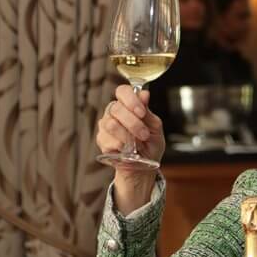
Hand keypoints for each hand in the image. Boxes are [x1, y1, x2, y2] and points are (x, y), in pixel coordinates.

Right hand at [96, 84, 164, 211]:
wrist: (144, 165)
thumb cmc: (150, 144)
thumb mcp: (155, 127)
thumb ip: (148, 111)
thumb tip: (144, 94)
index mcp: (128, 105)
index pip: (122, 91)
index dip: (131, 99)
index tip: (141, 112)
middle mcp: (114, 112)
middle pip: (116, 108)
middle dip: (133, 123)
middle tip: (145, 134)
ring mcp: (105, 125)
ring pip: (111, 124)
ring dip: (128, 135)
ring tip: (139, 144)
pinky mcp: (102, 140)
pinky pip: (109, 140)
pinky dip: (122, 146)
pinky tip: (128, 150)